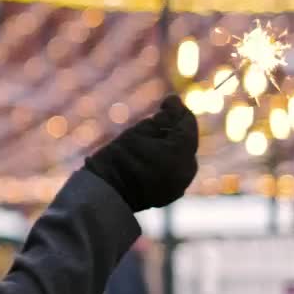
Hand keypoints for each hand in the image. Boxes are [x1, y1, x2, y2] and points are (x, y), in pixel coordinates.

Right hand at [84, 95, 197, 211]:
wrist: (105, 193)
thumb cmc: (117, 159)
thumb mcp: (137, 132)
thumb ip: (161, 119)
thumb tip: (175, 104)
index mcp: (180, 151)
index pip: (187, 122)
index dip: (177, 109)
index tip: (167, 101)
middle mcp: (187, 168)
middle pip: (186, 140)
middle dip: (173, 130)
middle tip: (156, 121)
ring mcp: (182, 183)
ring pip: (182, 157)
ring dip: (171, 147)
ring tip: (150, 143)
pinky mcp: (174, 193)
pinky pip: (176, 171)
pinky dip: (168, 162)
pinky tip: (150, 160)